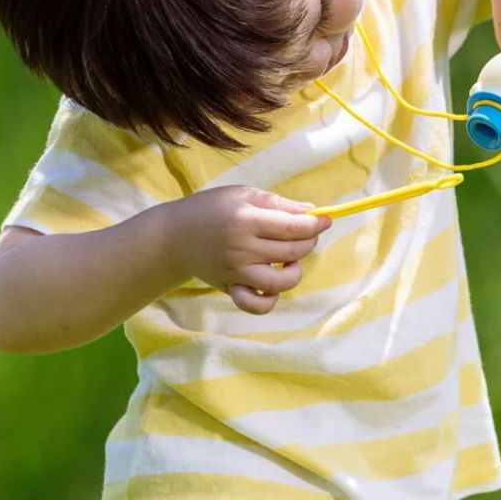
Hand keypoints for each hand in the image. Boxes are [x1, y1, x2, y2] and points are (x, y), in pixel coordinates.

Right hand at [170, 185, 330, 314]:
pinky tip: (272, 283)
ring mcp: (236, 272)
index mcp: (246, 220)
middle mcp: (242, 249)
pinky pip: (257, 305)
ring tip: (288, 258)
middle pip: (292, 251)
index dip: (315, 225)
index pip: (292, 227)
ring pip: (280, 282)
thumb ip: (277, 203)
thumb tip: (311, 212)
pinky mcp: (230, 288)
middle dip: (308, 242)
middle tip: (305, 233)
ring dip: (295, 270)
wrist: (174, 236)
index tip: (326, 220)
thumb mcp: (242, 194)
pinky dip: (270, 299)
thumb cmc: (211, 208)